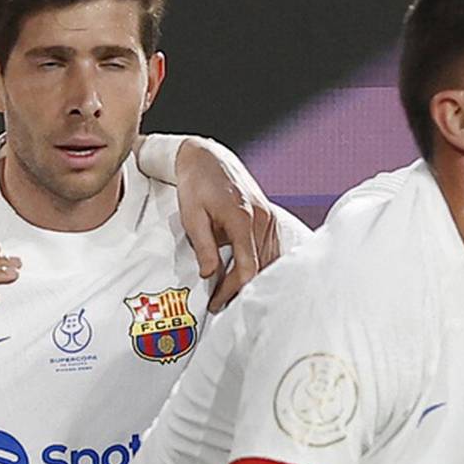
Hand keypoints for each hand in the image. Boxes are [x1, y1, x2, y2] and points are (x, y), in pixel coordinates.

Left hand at [175, 140, 280, 311]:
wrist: (207, 158)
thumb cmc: (196, 184)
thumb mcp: (192, 217)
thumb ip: (203, 246)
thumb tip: (209, 274)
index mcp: (242, 219)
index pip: (247, 267)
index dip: (232, 290)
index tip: (217, 302)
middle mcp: (261, 219)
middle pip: (260, 267)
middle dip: (242, 290)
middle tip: (222, 305)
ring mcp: (268, 217)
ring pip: (270, 260)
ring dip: (253, 280)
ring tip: (233, 296)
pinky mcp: (268, 216)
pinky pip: (272, 248)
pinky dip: (263, 265)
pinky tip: (251, 278)